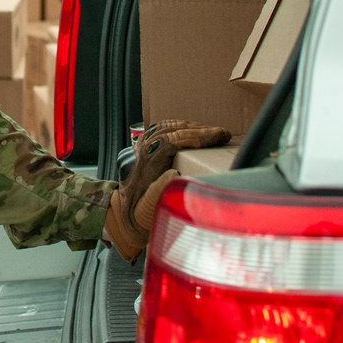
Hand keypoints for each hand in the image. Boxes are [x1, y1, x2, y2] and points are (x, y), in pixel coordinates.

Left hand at [104, 119, 230, 260]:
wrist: (121, 216)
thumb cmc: (138, 216)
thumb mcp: (148, 210)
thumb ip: (158, 192)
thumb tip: (174, 173)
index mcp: (143, 166)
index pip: (171, 141)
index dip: (196, 136)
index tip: (218, 136)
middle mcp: (140, 152)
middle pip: (170, 130)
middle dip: (199, 130)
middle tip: (222, 133)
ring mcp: (139, 148)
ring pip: (165, 127)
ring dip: (189, 127)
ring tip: (212, 132)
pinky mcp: (141, 148)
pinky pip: (161, 130)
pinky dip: (179, 128)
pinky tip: (193, 133)